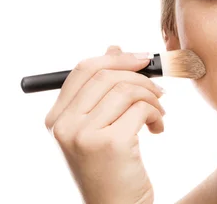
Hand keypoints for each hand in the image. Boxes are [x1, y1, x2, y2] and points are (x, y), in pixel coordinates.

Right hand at [44, 45, 165, 203]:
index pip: (84, 69)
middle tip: (159, 88)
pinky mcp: (109, 144)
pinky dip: (156, 113)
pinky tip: (158, 128)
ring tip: (158, 113)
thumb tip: (114, 47)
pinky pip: (140, 108)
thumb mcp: (100, 127)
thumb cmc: (110, 168)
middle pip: (105, 75)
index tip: (144, 59)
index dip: (116, 58)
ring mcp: (84, 135)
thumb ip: (102, 90)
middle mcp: (64, 126)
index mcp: (56, 119)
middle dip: (140, 76)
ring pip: (126, 89)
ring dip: (152, 97)